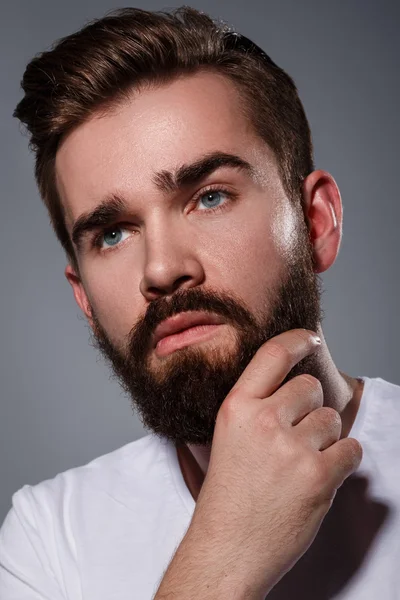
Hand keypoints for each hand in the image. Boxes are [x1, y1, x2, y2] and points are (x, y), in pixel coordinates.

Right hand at [189, 329, 362, 596]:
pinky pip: (351, 450)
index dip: (297, 340)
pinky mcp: (317, 475)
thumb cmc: (227, 497)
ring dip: (326, 440)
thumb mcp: (227, 438)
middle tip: (296, 437)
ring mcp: (291, 448)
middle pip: (310, 388)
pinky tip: (319, 478)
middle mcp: (263, 421)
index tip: (310, 339)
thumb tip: (296, 387)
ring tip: (300, 466)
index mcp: (236, 408)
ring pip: (332, 420)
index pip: (273, 354)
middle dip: (311, 408)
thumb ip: (256, 409)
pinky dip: (344, 463)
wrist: (227, 550)